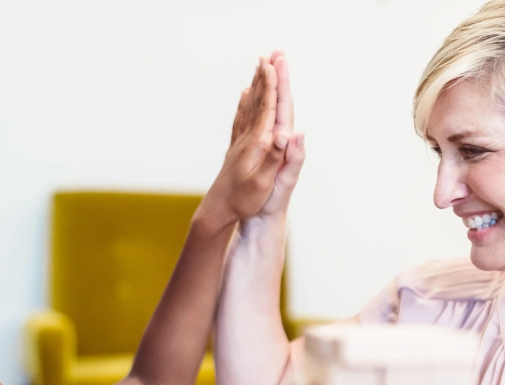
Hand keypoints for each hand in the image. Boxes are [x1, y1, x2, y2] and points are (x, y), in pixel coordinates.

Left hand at [198, 53, 304, 229]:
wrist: (218, 211)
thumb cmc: (242, 201)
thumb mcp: (262, 183)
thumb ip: (274, 158)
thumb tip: (286, 135)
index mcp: (257, 144)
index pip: (267, 108)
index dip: (272, 85)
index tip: (274, 63)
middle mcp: (248, 138)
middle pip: (259, 101)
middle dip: (265, 77)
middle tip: (270, 53)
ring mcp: (240, 143)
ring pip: (250, 106)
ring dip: (257, 85)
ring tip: (259, 66)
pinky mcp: (237, 149)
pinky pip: (242, 119)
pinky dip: (245, 103)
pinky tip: (245, 95)